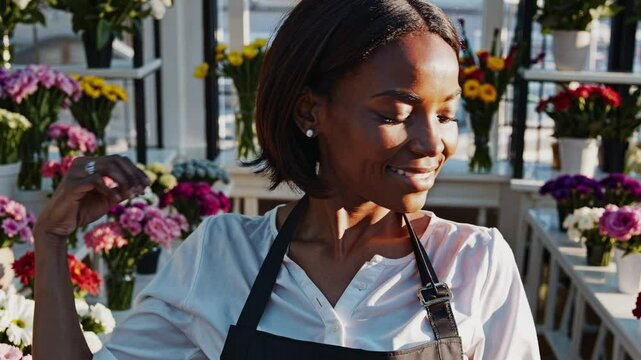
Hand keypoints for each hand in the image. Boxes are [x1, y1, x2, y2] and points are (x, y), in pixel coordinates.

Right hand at [35, 155, 150, 239]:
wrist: (59, 225)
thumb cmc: (82, 211)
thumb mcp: (108, 200)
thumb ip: (122, 191)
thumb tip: (140, 186)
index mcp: (91, 164)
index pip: (118, 160)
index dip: (135, 171)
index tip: (147, 184)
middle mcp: (82, 163)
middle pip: (116, 160)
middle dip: (133, 174)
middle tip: (143, 189)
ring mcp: (75, 172)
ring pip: (108, 167)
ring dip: (124, 180)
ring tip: (132, 193)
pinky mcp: (71, 184)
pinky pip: (96, 180)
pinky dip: (109, 189)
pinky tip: (117, 198)